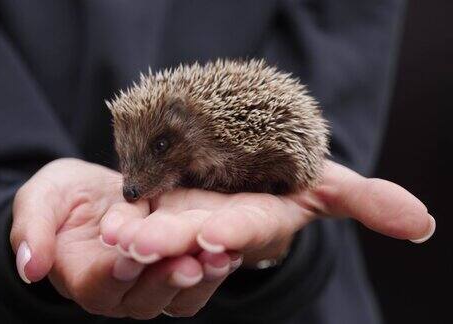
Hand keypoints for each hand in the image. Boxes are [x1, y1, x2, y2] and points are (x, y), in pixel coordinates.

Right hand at [9, 158, 237, 318]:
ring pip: (176, 296)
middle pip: (142, 298)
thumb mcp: (39, 200)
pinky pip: (199, 278)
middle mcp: (120, 291)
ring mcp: (151, 284)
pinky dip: (215, 266)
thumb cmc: (64, 197)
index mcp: (83, 277)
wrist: (96, 193)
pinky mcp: (177, 268)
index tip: (129, 256)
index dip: (113, 274)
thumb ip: (31, 230)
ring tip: (219, 257)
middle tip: (188, 263)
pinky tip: (232, 247)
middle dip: (165, 281)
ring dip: (200, 279)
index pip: (97, 285)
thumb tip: (29, 267)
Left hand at [101, 160, 434, 268]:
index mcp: (252, 221)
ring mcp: (178, 225)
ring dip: (138, 240)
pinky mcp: (146, 213)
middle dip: (175, 242)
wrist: (218, 156)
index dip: (235, 234)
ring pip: (156, 242)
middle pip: (193, 239)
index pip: (248, 230)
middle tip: (149, 242)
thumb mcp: (318, 177)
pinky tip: (107, 224)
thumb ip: (362, 198)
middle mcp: (214, 230)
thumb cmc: (273, 171)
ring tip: (121, 235)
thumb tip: (425, 226)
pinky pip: (129, 222)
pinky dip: (119, 222)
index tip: (217, 236)